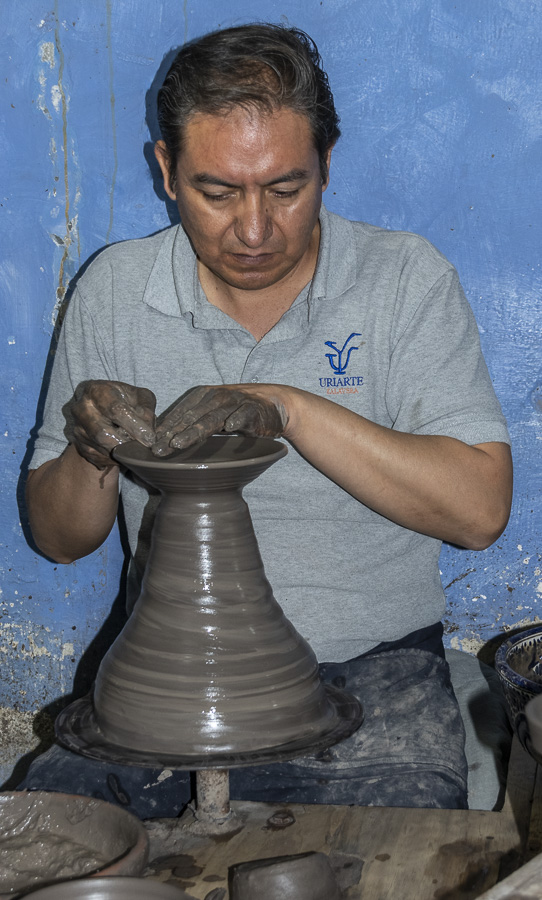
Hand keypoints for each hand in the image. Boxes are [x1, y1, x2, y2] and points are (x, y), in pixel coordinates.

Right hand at [68, 381, 156, 468]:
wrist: (104, 409)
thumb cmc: (125, 400)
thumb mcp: (140, 397)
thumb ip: (147, 409)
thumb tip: (147, 431)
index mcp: (96, 390)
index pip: (115, 410)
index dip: (135, 426)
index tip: (150, 438)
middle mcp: (81, 409)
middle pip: (102, 433)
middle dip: (127, 444)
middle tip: (144, 449)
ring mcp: (78, 429)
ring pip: (101, 448)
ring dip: (123, 453)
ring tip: (137, 450)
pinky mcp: (80, 445)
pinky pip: (99, 458)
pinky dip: (115, 460)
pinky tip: (125, 454)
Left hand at [152, 385, 286, 455]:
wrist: (273, 404)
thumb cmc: (237, 412)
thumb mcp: (212, 415)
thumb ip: (191, 423)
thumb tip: (163, 441)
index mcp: (202, 396)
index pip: (179, 414)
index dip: (164, 429)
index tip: (150, 446)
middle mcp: (215, 397)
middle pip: (191, 417)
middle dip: (172, 434)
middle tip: (158, 451)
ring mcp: (235, 402)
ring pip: (212, 417)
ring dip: (195, 430)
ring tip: (179, 443)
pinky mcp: (254, 410)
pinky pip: (245, 415)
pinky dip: (238, 419)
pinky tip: (230, 427)